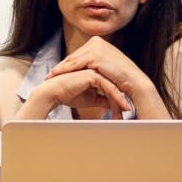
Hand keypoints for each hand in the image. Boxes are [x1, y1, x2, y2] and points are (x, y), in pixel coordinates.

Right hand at [16, 67, 131, 122]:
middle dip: (120, 99)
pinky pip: (107, 86)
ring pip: (112, 85)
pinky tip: (120, 105)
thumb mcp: (90, 99)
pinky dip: (114, 96)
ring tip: (126, 111)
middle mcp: (96, 70)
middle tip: (127, 111)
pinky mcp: (92, 74)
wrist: (54, 93)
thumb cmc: (68, 95)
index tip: (123, 109)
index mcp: (95, 73)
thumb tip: (114, 104)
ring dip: (119, 99)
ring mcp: (94, 70)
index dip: (117, 97)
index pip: (110, 85)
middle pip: (113, 84)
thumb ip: (102, 99)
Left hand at [49, 37, 167, 118]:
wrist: (133, 82)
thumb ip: (92, 64)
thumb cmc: (120, 78)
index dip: (66, 64)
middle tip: (48, 75)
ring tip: (49, 77)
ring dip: (59, 69)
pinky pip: (75, 64)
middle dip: (60, 66)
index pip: (78, 54)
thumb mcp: (104, 67)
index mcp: (98, 41)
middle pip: (74, 56)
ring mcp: (95, 47)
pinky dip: (64, 71)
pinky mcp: (94, 56)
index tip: (55, 72)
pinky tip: (56, 76)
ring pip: (73, 60)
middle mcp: (96, 41)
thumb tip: (81, 69)